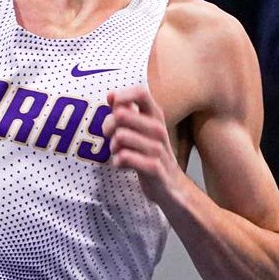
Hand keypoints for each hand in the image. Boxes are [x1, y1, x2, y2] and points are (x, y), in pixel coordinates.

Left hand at [101, 86, 182, 204]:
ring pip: (121, 136)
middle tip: (110, 137)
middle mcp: (158, 129)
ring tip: (118, 153)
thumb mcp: (140, 130)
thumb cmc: (150, 154)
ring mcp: (158, 148)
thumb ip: (125, 111)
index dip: (122, 96)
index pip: (140, 92)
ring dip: (113, 146)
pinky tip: (122, 164)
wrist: (170, 187)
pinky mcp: (154, 168)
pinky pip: (125, 157)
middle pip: (121, 114)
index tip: (113, 107)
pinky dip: (118, 161)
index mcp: (155, 116)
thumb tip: (110, 94)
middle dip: (108, 126)